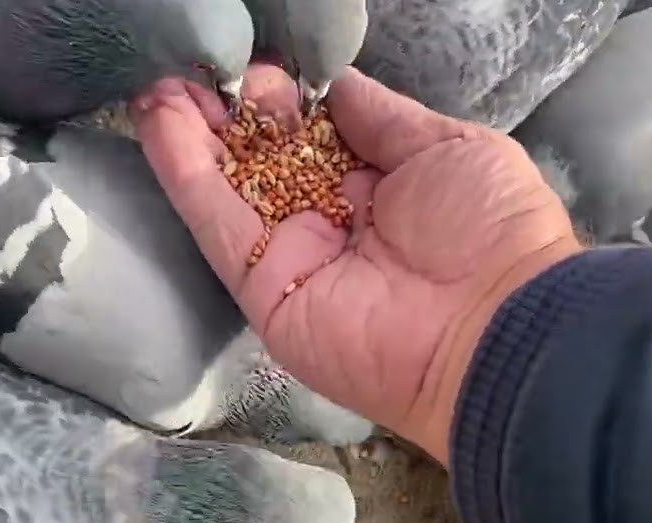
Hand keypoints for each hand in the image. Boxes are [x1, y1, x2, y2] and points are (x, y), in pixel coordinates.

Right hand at [131, 65, 581, 463]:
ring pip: (227, 189)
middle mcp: (329, 220)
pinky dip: (185, 176)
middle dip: (225, 116)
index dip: (279, 102)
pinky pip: (217, 227)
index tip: (256, 68)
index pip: (309, 136)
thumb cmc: (490, 230)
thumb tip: (332, 86)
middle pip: (260, 161)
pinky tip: (159, 126)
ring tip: (156, 90)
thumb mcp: (446, 146)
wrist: (495, 325)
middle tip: (192, 72)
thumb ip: (380, 117)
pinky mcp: (262, 290)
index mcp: (378, 186)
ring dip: (189, 138)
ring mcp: (292, 257)